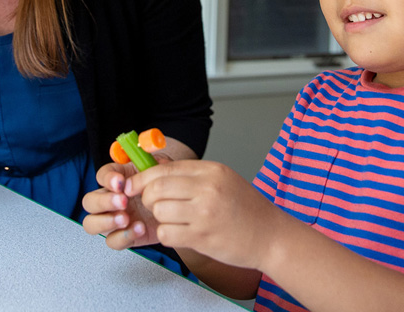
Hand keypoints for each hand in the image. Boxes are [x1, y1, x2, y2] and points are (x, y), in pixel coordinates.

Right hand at [82, 159, 157, 248]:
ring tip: (125, 219)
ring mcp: (114, 218)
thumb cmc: (165, 185)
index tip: (120, 181)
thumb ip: (152, 161)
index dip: (107, 179)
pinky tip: (139, 228)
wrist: (177, 206)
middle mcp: (111, 199)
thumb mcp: (162, 169)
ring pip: (91, 223)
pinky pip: (112, 240)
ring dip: (105, 222)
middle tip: (123, 202)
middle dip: (103, 202)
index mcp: (118, 179)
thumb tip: (146, 150)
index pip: (102, 176)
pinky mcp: (124, 235)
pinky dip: (123, 236)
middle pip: (89, 202)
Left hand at [126, 159, 281, 270]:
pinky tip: (181, 233)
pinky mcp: (202, 237)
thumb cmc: (247, 210)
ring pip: (159, 211)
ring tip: (175, 221)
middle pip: (156, 189)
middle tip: (156, 205)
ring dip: (161, 218)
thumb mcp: (222, 180)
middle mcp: (207, 189)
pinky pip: (167, 233)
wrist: (271, 236)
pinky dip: (168, 235)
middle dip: (148, 199)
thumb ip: (191, 174)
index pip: (165, 169)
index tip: (132, 186)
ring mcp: (205, 213)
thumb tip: (155, 167)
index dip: (143, 178)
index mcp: (211, 170)